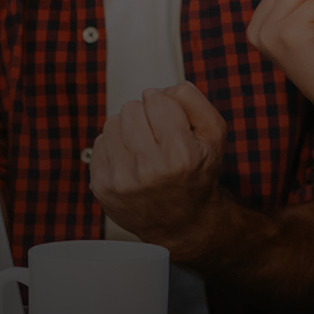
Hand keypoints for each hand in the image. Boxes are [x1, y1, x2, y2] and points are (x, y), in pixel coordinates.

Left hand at [90, 83, 227, 248]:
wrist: (182, 222)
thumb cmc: (197, 175)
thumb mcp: (214, 135)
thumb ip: (193, 100)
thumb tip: (158, 90)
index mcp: (179, 154)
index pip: (157, 98)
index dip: (166, 105)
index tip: (172, 123)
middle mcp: (148, 168)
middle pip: (132, 107)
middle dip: (145, 116)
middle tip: (158, 137)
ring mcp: (121, 179)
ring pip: (113, 122)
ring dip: (128, 130)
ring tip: (144, 149)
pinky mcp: (102, 185)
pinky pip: (100, 142)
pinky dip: (115, 147)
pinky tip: (130, 162)